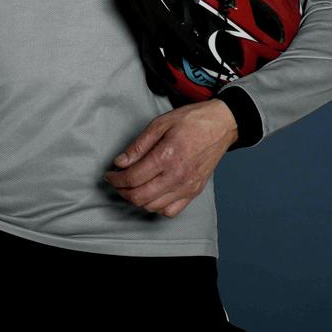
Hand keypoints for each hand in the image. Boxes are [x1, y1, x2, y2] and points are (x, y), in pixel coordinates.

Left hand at [103, 99, 238, 216]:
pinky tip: (152, 194)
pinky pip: (171, 211)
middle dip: (122, 191)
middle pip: (140, 197)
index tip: (109, 175)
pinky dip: (156, 207)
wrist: (222, 125)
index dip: (115, 179)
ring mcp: (187, 186)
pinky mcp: (194, 191)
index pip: (132, 178)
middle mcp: (177, 176)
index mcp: (167, 156)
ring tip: (132, 187)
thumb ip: (138, 146)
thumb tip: (120, 162)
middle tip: (116, 182)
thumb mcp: (160, 124)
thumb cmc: (192, 121)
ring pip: (153, 206)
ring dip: (137, 200)